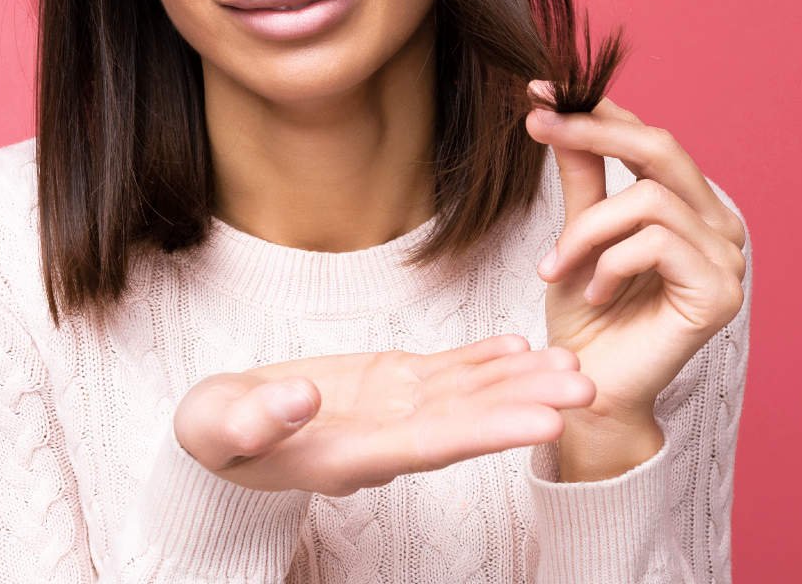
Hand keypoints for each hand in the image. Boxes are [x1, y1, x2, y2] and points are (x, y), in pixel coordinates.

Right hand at [172, 334, 595, 495]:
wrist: (220, 432)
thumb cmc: (214, 434)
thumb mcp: (216, 427)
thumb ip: (255, 419)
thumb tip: (298, 397)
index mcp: (350, 456)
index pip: (431, 446)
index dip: (488, 433)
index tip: (543, 425)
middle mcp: (386, 438)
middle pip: (467, 422)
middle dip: (527, 405)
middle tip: (587, 390)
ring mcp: (392, 411)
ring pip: (467, 394)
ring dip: (522, 381)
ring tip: (574, 364)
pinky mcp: (388, 383)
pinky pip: (445, 372)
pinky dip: (485, 359)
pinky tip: (523, 347)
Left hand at [524, 80, 748, 425]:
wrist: (586, 393)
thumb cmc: (586, 321)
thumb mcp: (577, 234)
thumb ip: (582, 176)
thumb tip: (557, 110)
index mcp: (693, 207)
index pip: (650, 140)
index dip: (598, 111)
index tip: (539, 91)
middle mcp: (721, 226)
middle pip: (661, 148)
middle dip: (591, 132)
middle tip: (535, 126)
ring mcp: (728, 260)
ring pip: (648, 199)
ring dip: (586, 231)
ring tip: (557, 269)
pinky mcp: (720, 293)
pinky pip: (655, 243)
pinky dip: (609, 263)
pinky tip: (594, 294)